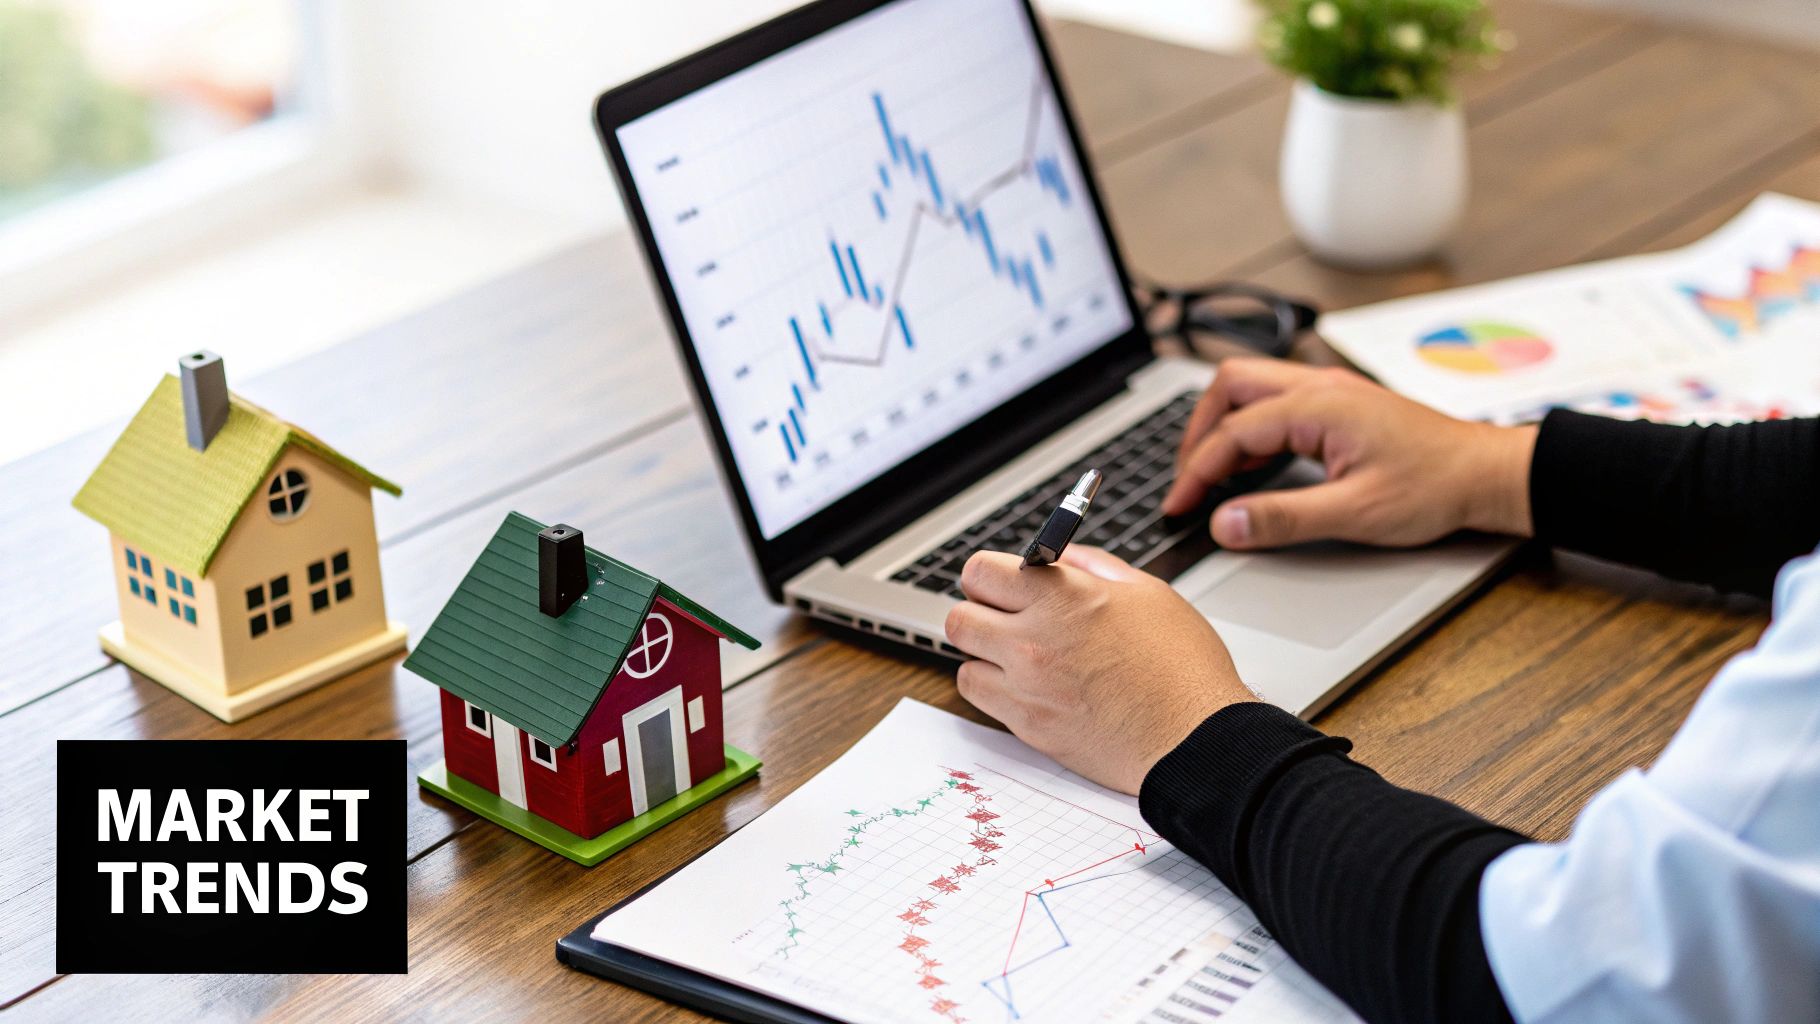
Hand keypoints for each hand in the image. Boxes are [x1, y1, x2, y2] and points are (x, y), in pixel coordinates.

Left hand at [944, 547, 1255, 794]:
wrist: (1195, 739)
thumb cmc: (1183, 669)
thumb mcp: (1148, 594)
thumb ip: (1094, 566)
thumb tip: (1062, 553)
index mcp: (1063, 597)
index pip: (979, 571)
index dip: (989, 575)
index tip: (1002, 582)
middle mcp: (1034, 639)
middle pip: (960, 616)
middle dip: (980, 611)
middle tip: (1005, 617)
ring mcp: (1026, 686)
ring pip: (964, 659)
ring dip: (984, 653)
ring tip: (1016, 655)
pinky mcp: (1028, 725)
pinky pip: (979, 697)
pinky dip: (993, 689)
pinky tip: (1024, 685)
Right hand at [1159, 358, 1537, 548]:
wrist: (1487, 474)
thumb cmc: (1436, 487)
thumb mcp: (1355, 513)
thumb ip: (1282, 519)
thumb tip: (1226, 524)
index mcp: (1318, 406)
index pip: (1231, 432)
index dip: (1195, 472)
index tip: (1179, 506)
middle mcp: (1320, 386)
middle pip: (1229, 385)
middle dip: (1198, 432)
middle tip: (1188, 480)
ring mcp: (1331, 389)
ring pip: (1251, 385)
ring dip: (1222, 423)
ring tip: (1211, 471)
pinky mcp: (1340, 402)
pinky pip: (1276, 398)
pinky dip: (1250, 425)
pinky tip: (1251, 460)